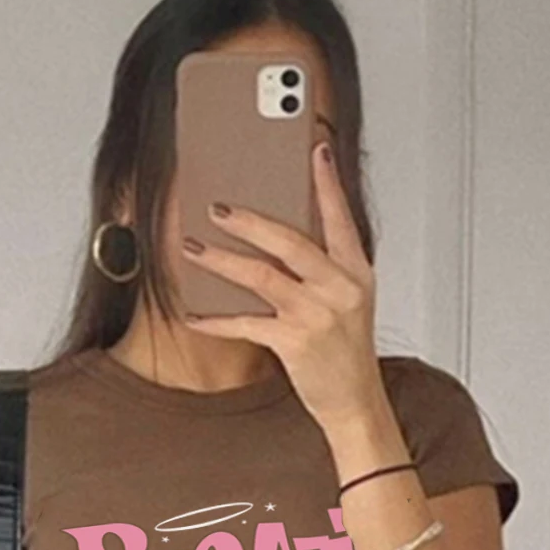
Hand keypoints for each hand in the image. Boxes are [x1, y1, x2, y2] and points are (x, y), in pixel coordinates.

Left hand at [180, 141, 382, 432]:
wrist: (355, 402)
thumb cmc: (347, 352)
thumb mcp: (348, 303)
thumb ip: (323, 270)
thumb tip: (276, 240)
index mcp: (356, 271)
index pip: (340, 216)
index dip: (327, 182)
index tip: (315, 147)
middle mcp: (340, 288)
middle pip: (289, 240)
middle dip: (248, 220)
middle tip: (216, 207)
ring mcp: (317, 314)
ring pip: (260, 275)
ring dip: (220, 260)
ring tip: (193, 247)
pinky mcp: (294, 341)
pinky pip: (245, 322)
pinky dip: (215, 320)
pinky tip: (195, 315)